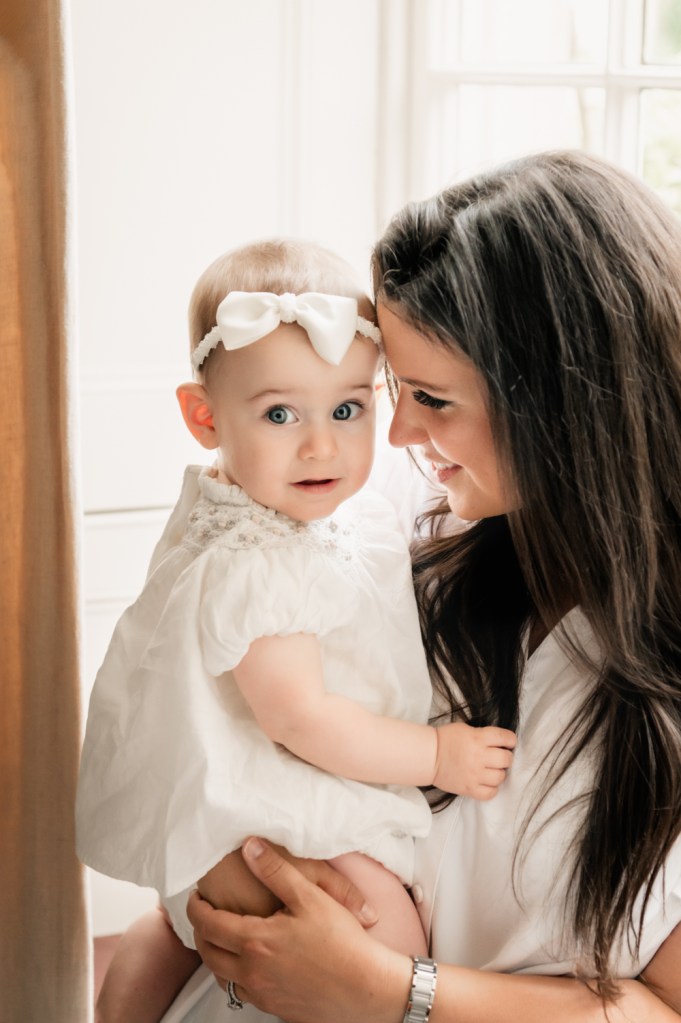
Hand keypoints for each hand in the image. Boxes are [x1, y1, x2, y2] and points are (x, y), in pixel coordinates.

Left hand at [188, 838, 411, 1022]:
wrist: (367, 989)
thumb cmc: (342, 942)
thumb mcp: (310, 896)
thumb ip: (275, 871)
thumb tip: (250, 847)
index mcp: (256, 942)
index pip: (209, 925)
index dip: (196, 909)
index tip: (195, 897)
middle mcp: (252, 972)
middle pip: (208, 953)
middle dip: (200, 932)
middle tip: (203, 915)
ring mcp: (263, 994)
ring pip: (223, 977)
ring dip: (216, 956)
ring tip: (223, 938)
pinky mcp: (276, 1008)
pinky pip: (244, 992)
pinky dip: (237, 975)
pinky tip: (252, 964)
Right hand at [433, 721, 515, 798]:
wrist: (427, 756)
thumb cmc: (445, 739)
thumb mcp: (465, 729)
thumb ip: (482, 735)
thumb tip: (498, 743)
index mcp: (478, 738)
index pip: (505, 738)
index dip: (511, 740)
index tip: (509, 742)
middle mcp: (479, 757)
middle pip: (506, 759)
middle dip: (506, 757)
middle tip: (499, 757)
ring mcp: (475, 775)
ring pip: (500, 777)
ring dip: (499, 773)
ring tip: (492, 770)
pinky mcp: (469, 789)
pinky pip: (490, 793)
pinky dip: (492, 789)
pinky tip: (487, 782)